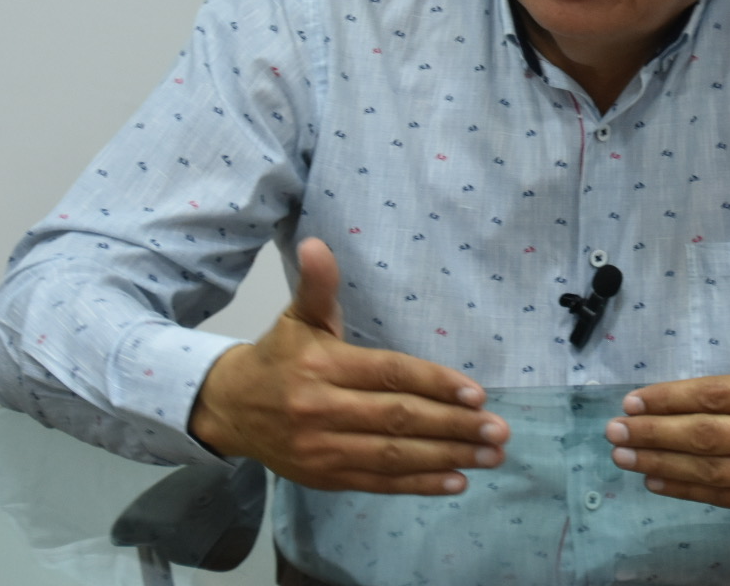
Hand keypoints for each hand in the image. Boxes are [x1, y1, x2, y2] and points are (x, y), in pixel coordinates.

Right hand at [189, 237, 508, 493]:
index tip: (476, 393)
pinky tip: (458, 481)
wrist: (230, 409)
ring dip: (448, 457)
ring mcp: (323, 449)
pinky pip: (380, 482)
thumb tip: (316, 245)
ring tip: (492, 454)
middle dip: (453, 426)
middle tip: (498, 429)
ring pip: (394, 455)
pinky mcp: (326, 477)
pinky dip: (420, 485)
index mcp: (321, 366)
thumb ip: (318, 286)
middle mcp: (322, 410)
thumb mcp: (297, 316)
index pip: (388, 374)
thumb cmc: (278, 357)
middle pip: (398, 419)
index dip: (433, 383)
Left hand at [604, 257, 729, 519]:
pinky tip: (658, 480)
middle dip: (656, 433)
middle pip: (709, 437)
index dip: (674, 398)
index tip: (635, 399)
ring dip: (663, 464)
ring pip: (714, 471)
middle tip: (615, 430)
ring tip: (624, 456)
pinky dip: (690, 490)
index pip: (721, 396)